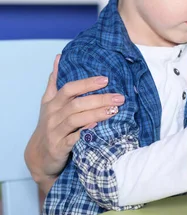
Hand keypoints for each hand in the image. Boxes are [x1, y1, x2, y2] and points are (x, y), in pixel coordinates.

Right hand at [24, 55, 124, 184]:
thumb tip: (59, 57)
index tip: (106, 79)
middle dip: (99, 99)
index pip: (69, 89)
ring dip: (96, 114)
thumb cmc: (50, 125)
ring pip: (76, 119)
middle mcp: (52, 116)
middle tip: (119, 97)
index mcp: (52, 103)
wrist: (39, 157)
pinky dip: (85, 132)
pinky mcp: (58, 147)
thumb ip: (55, 82)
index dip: (87, 83)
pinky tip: (99, 128)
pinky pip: (73, 139)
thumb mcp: (49, 103)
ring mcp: (55, 132)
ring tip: (115, 110)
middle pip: (76, 103)